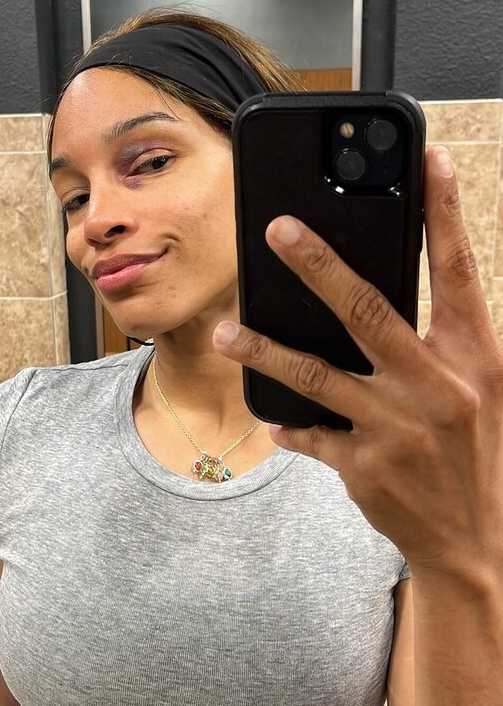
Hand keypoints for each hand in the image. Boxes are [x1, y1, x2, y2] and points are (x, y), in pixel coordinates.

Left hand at [213, 147, 502, 576]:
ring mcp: (399, 428)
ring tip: (228, 329)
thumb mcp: (475, 390)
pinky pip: (312, 434)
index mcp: (474, 357)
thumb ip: (438, 343)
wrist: (476, 544)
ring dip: (265, 349)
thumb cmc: (472, 454)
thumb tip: (370, 293)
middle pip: (370, 311)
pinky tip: (273, 422)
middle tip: (277, 227)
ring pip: (317, 374)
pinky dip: (290, 425)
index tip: (428, 160)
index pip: (458, 271)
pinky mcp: (366, 466)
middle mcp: (439, 386)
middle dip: (319, 265)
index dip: (444, 213)